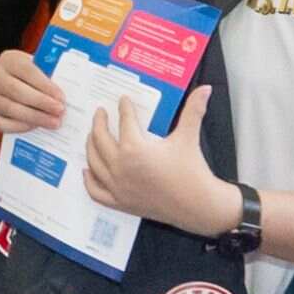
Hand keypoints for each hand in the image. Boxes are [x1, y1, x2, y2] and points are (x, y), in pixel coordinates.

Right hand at [0, 46, 70, 140]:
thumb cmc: (36, 76)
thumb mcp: (42, 67)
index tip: (62, 97)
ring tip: (53, 123)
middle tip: (60, 111)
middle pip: (17, 91)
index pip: (27, 71)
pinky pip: (2, 124)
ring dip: (35, 117)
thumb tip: (76, 84)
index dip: (45, 85)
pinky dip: (20, 127)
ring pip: (11, 109)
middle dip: (41, 103)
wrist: (17, 85)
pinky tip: (36, 127)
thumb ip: (54, 72)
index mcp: (9, 59)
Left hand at [78, 84, 236, 237]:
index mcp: (134, 149)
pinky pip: (96, 191)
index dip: (124, 108)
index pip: (124, 121)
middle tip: (100, 113)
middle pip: (100, 139)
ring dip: (90, 146)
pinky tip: (87, 170)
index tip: (123, 101)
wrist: (197, 205)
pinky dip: (89, 180)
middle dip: (99, 123)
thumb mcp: (189, 137)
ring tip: (92, 135)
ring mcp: (117, 187)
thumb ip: (194, 110)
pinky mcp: (120, 202)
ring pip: (93, 162)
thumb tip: (206, 88)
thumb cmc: (192, 170)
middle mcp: (120, 167)